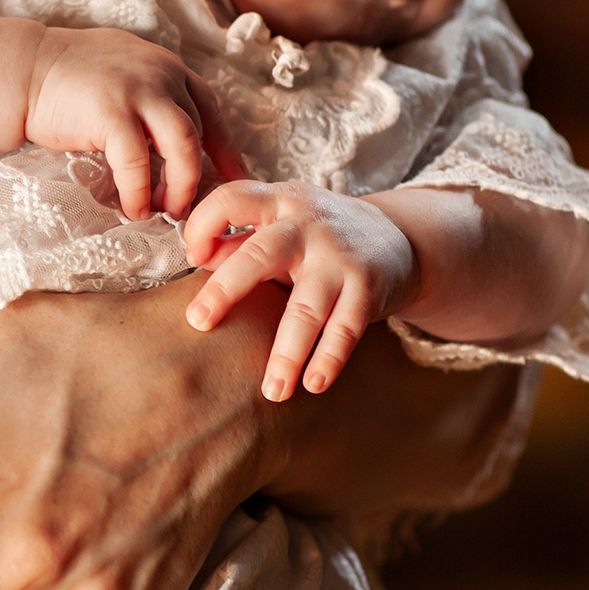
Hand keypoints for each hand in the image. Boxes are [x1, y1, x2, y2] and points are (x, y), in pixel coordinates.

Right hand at [28, 28, 244, 220]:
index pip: (210, 108)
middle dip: (196, 178)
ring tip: (166, 212)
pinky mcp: (111, 112)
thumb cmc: (66, 81)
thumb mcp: (123, 77)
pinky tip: (134, 209)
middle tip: (186, 208)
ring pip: (182, 147)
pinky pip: (138, 163)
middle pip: (197, 133)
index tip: (235, 178)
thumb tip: (168, 143)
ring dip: (179, 186)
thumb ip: (150, 101)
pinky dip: (139, 192)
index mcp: (167, 67)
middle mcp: (161, 74)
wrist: (21, 69)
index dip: (225, 148)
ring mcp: (138, 90)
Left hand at [182, 180, 415, 401]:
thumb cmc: (317, 236)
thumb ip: (240, 241)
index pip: (233, 199)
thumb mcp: (280, 226)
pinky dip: (328, 359)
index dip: (204, 224)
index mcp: (278, 201)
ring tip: (272, 390)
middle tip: (199, 323)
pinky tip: (312, 385)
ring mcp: (340, 257)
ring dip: (287, 352)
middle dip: (227, 288)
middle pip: (262, 253)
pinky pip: (345, 329)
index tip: (191, 257)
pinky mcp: (368, 287)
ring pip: (307, 307)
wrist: (396, 236)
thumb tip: (198, 260)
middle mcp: (309, 224)